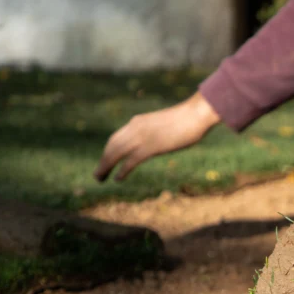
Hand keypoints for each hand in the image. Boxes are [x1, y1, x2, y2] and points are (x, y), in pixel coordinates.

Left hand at [94, 92, 221, 181]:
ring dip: (105, 167)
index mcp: (138, 121)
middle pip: (112, 146)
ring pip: (115, 153)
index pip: (116, 137)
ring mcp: (142, 137)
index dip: (108, 151)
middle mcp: (135, 128)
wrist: (195, 114)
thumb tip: (160, 138)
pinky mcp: (150, 147)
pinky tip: (117, 178)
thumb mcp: (166, 123)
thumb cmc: (187, 118)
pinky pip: (130, 161)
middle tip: (98, 174)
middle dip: (103, 160)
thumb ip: (157, 131)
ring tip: (100, 178)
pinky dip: (122, 170)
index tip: (106, 161)